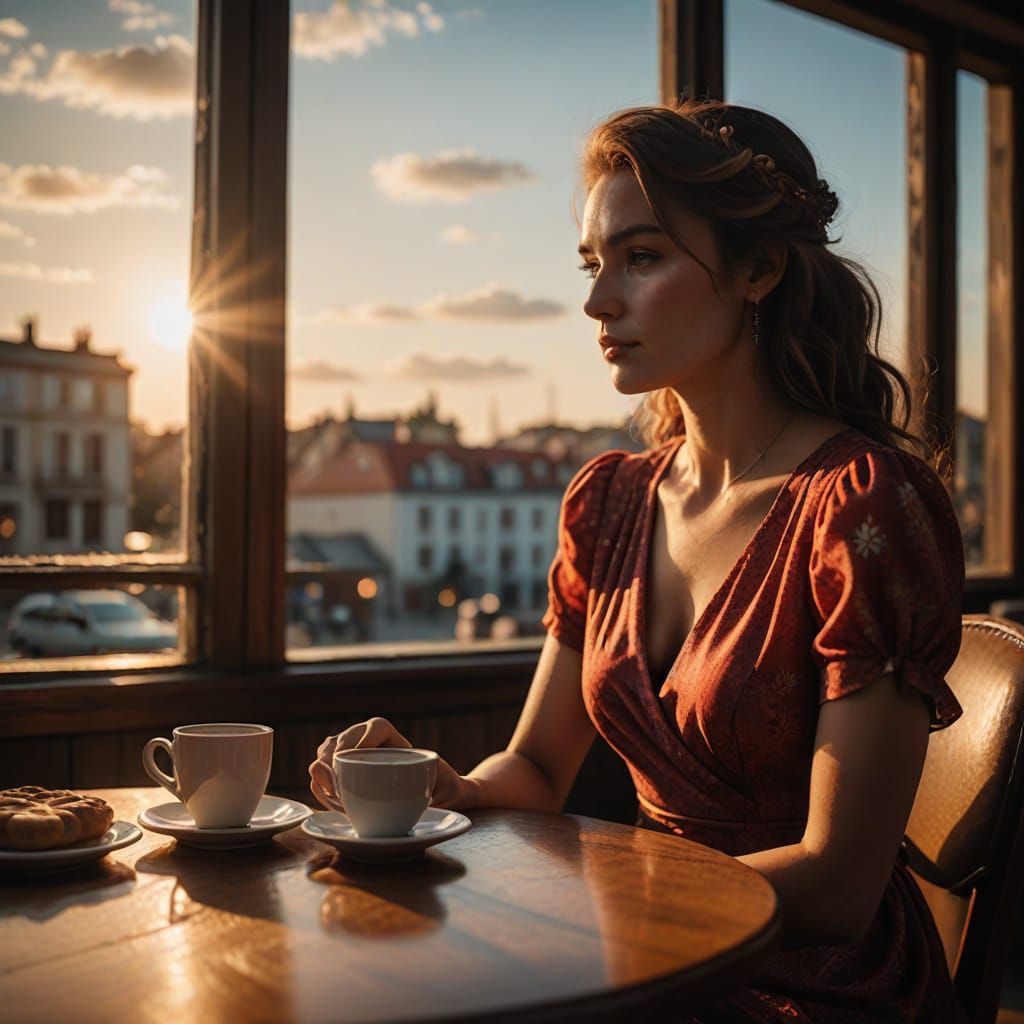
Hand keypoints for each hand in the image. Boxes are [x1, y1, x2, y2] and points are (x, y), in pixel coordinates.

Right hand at [308, 717, 478, 811]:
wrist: (431, 799)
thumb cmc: (439, 785)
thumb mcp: (444, 779)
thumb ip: (437, 774)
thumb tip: (426, 769)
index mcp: (392, 735)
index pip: (376, 727)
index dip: (362, 739)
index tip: (355, 760)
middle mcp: (366, 739)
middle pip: (340, 739)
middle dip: (333, 761)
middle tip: (338, 789)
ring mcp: (348, 754)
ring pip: (324, 754)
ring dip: (323, 774)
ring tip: (336, 796)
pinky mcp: (337, 773)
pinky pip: (318, 774)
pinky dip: (320, 786)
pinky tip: (332, 800)